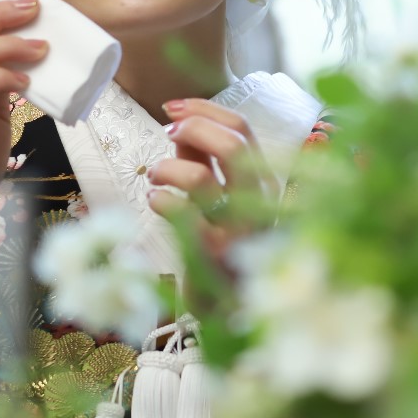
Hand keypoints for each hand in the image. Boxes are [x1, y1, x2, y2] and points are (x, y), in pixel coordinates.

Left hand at [146, 98, 276, 264]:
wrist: (230, 308)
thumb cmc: (222, 247)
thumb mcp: (219, 197)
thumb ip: (203, 162)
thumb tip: (179, 126)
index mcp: (262, 181)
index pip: (243, 128)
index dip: (205, 109)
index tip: (173, 108)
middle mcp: (257, 202)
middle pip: (233, 144)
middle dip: (193, 127)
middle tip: (167, 134)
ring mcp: (236, 228)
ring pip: (200, 177)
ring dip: (167, 167)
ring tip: (156, 177)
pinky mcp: (212, 253)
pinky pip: (179, 212)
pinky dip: (159, 198)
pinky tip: (154, 201)